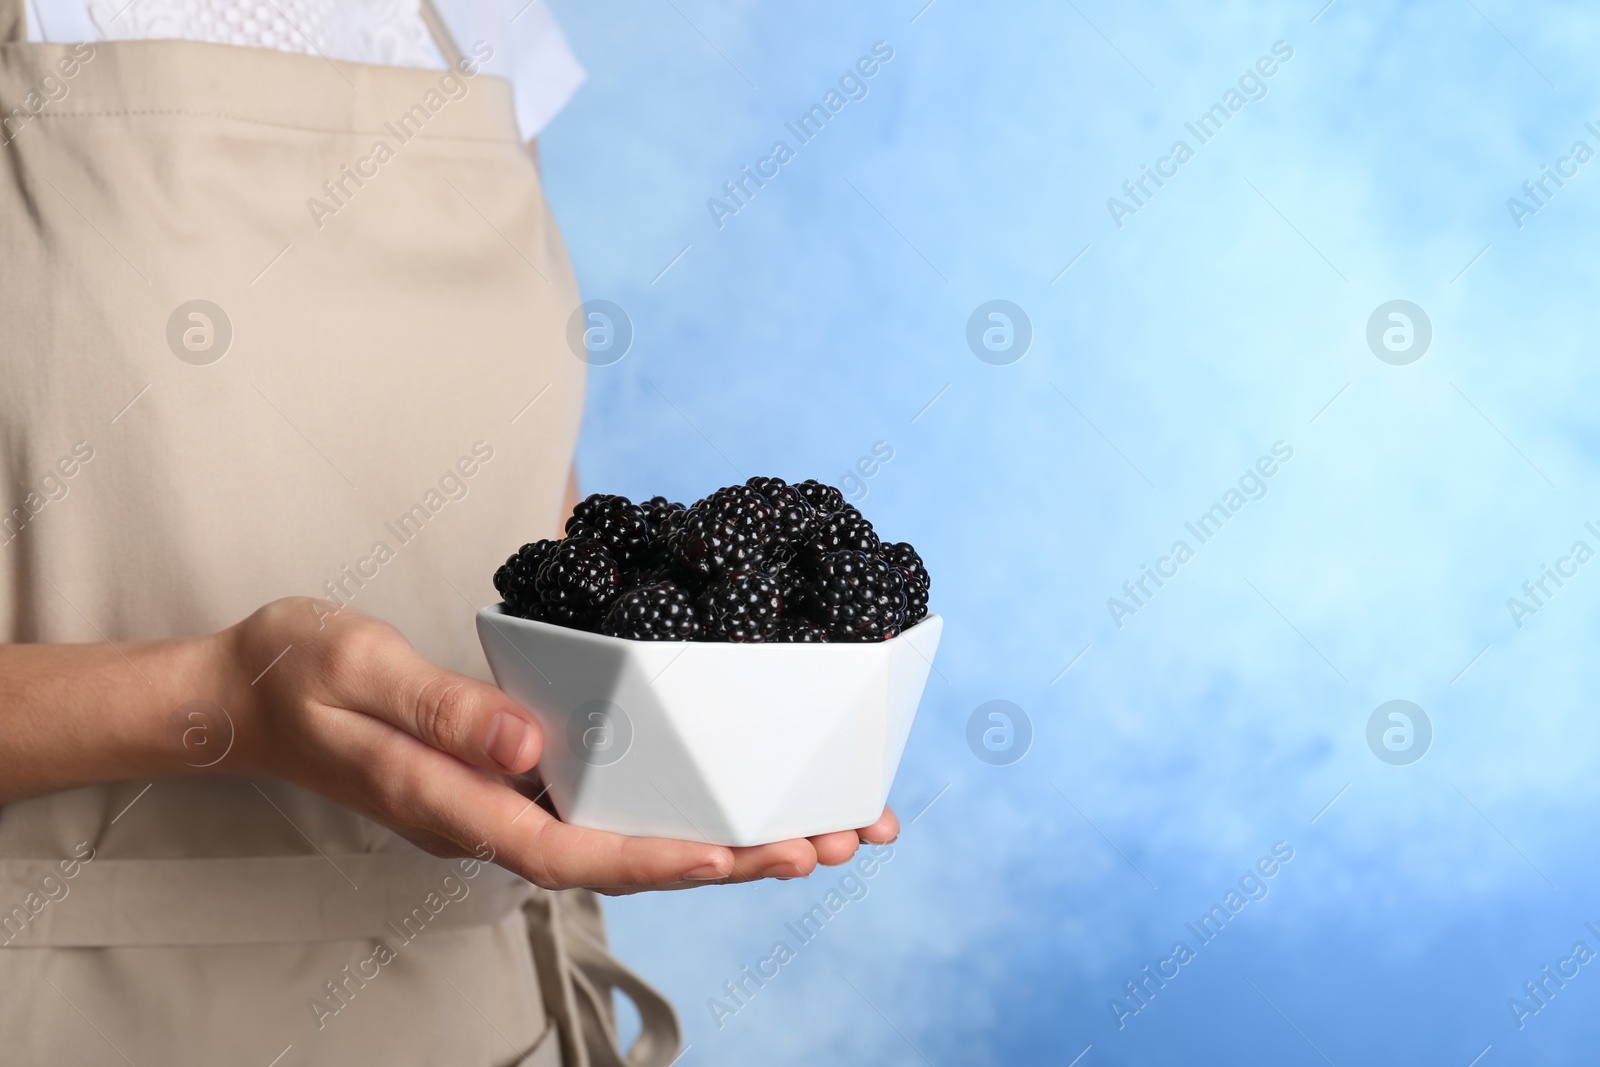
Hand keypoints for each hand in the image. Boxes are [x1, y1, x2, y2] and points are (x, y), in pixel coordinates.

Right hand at [219, 598, 895, 891]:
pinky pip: (609, 811)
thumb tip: (533, 747)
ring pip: (630, 840)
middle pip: (628, 858)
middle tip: (832, 843)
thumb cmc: (299, 676)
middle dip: (732, 857)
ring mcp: (503, 808)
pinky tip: (728, 804)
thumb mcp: (361, 671)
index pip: (574, 847)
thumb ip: (446, 711)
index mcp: (457, 805)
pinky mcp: (510, 785)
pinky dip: (679, 811)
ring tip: (817, 833)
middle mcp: (491, 820)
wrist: (246, 695)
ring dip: (724, 842)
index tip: (741, 853)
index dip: (660, 855)